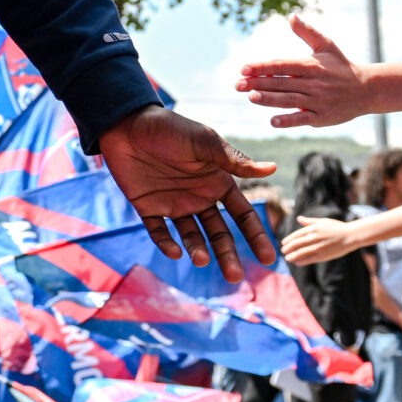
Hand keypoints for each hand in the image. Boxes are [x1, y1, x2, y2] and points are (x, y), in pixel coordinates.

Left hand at [97, 105, 278, 280]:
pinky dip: (167, 243)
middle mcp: (199, 198)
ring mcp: (174, 205)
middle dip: (228, 255)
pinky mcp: (149, 208)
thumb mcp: (204, 143)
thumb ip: (234, 160)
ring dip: (199, 250)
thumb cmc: (171, 129)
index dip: (256, 236)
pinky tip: (175, 252)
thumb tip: (273, 168)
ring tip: (202, 260)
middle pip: (220, 233)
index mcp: (218, 183)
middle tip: (235, 277)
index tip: (268, 258)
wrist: (128, 124)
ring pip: (192, 236)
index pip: (242, 215)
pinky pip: (160, 232)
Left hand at [237, 16, 369, 129]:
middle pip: (282, 83)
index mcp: (311, 65)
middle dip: (258, 84)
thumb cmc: (341, 66)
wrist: (367, 89)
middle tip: (237, 85)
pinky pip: (302, 119)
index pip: (282, 65)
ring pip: (289, 100)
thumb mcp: (327, 46)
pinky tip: (273, 121)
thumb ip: (307, 32)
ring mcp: (318, 101)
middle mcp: (313, 83)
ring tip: (251, 97)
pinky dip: (288, 120)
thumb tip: (291, 16)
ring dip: (269, 99)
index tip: (243, 69)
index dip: (262, 67)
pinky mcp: (322, 117)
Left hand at [280, 216, 357, 264]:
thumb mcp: (322, 221)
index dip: (288, 240)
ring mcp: (318, 247)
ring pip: (300, 253)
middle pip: (296, 244)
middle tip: (283, 251)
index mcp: (313, 228)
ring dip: (292, 256)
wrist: (351, 236)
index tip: (283, 243)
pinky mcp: (323, 255)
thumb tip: (298, 218)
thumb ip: (309, 222)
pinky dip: (301, 261)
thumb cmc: (337, 227)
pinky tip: (297, 262)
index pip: (296, 235)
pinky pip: (309, 259)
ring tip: (287, 258)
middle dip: (287, 249)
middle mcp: (314, 237)